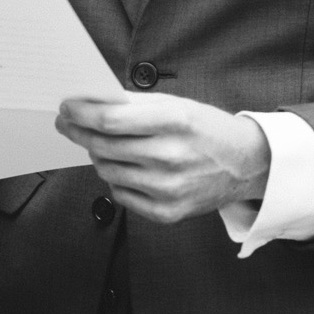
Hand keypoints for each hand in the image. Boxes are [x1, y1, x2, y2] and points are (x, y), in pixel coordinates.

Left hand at [55, 94, 269, 224]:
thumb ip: (134, 103)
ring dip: (97, 154)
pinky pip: (120, 194)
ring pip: (107, 170)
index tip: (67, 108)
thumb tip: (92, 101)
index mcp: (176, 122)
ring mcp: (168, 188)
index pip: (111, 120)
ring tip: (102, 144)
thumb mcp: (177, 104)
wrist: (245, 165)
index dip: (81, 113)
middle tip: (68, 124)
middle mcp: (171, 156)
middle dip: (79, 132)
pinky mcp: (167, 212)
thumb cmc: (207, 130)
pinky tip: (123, 166)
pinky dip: (115, 178)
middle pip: (104, 145)